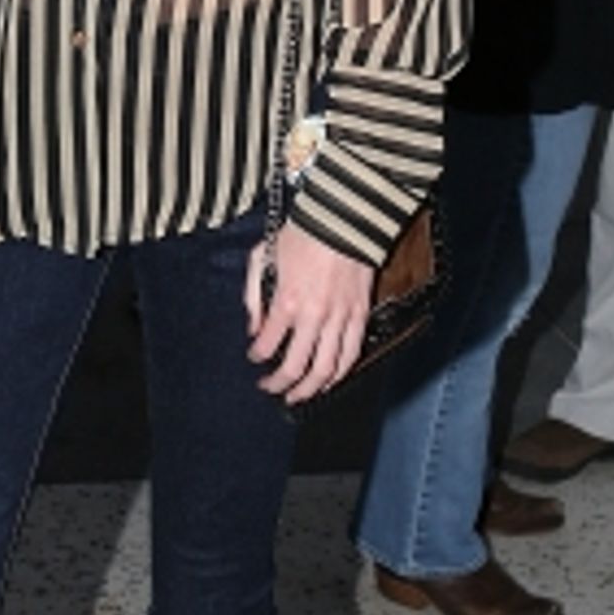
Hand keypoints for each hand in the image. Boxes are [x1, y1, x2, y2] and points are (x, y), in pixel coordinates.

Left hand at [244, 220, 372, 402]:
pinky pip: (352, 354)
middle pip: (295, 367)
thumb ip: (253, 295)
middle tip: (270, 388)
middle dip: (279, 383)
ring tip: (298, 396)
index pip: (266, 344)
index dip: (256, 356)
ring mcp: (340, 318)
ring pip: (326, 369)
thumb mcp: (262, 256)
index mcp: (286, 302)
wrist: (343, 218)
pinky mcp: (360, 315)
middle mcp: (313, 316)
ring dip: (310, 389)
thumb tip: (253, 328)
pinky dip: (339, 374)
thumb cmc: (301, 234)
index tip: (253, 357)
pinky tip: (329, 381)